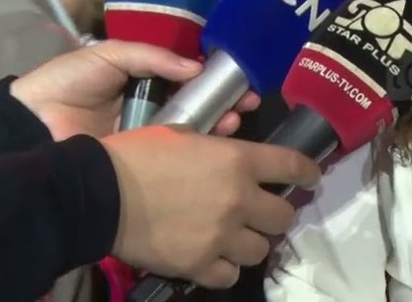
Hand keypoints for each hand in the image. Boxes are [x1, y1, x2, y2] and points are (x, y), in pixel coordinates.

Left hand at [9, 41, 260, 140]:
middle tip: (247, 102)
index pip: (190, 76)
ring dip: (219, 124)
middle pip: (199, 102)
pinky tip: (216, 140)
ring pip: (194, 128)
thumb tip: (196, 66)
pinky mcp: (143, 159)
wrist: (32, 122)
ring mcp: (150, 135)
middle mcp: (153, 106)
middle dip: (226, 101)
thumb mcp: (110, 54)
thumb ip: (152, 56)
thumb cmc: (68, 81)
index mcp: (145, 79)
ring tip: (234, 119)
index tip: (240, 76)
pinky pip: (176, 152)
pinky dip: (199, 147)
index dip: (215, 76)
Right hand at [104, 125, 320, 288]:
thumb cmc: (138, 155)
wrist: (99, 193)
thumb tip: (236, 161)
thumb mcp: (185, 136)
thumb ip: (220, 150)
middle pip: (283, 217)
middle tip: (259, 214)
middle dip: (275, 215)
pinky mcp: (199, 264)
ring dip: (249, 244)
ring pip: (260, 250)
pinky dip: (224, 269)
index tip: (312, 178)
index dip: (309, 173)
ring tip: (232, 239)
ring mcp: (221, 235)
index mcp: (238, 160)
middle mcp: (240, 199)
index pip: (293, 166)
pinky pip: (229, 275)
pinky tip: (212, 259)